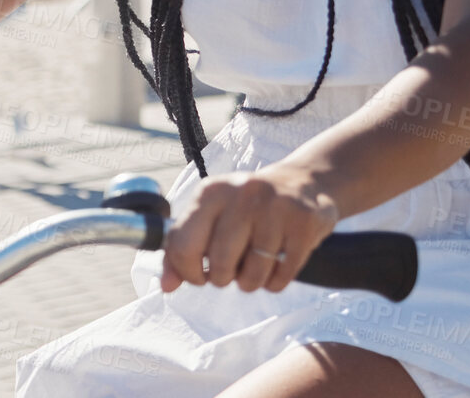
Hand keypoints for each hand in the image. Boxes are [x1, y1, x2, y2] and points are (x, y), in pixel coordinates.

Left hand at [160, 164, 339, 294]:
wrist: (302, 183)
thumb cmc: (246, 208)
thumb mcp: (210, 216)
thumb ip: (182, 248)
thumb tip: (166, 285)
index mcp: (210, 192)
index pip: (183, 245)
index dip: (188, 272)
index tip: (199, 274)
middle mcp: (241, 195)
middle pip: (220, 264)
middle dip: (223, 279)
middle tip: (231, 271)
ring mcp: (275, 208)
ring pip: (253, 274)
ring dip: (251, 282)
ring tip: (254, 267)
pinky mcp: (303, 223)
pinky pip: (282, 276)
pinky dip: (275, 282)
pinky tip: (275, 265)